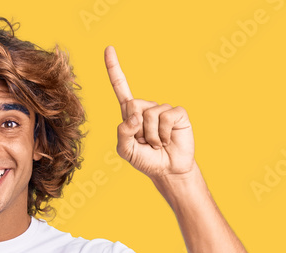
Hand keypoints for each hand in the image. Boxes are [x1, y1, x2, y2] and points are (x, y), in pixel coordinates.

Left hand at [105, 45, 195, 179]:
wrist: (168, 171)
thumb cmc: (146, 160)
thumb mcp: (126, 151)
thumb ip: (123, 134)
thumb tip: (134, 116)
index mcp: (131, 113)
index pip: (121, 88)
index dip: (114, 69)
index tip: (108, 49)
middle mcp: (147, 107)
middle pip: (133, 105)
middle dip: (136, 129)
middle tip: (145, 142)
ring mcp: (163, 109)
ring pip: (149, 115)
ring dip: (151, 136)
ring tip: (157, 144)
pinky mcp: (178, 113)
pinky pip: (166, 117)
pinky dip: (164, 133)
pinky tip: (167, 140)